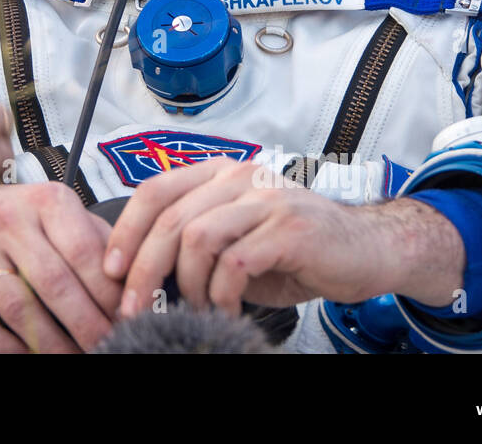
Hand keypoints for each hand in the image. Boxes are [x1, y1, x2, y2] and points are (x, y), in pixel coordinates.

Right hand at [0, 183, 122, 352]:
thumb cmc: (19, 220)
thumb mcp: (57, 214)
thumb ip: (96, 239)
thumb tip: (138, 278)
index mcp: (45, 200)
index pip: (85, 251)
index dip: (109, 293)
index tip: (129, 320)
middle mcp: (7, 219)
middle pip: (55, 284)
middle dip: (87, 325)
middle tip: (108, 348)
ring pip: (19, 308)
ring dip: (52, 345)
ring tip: (76, 358)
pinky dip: (6, 349)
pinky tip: (29, 358)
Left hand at [104, 159, 463, 316]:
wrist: (369, 249)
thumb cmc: (298, 247)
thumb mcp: (239, 235)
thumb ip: (196, 241)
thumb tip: (141, 272)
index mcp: (221, 173)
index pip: (155, 191)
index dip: (126, 230)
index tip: (112, 270)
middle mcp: (241, 177)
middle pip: (170, 219)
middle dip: (144, 269)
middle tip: (134, 306)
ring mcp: (266, 199)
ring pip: (197, 238)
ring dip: (187, 284)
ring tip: (195, 308)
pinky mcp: (290, 229)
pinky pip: (235, 263)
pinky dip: (221, 294)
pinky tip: (226, 309)